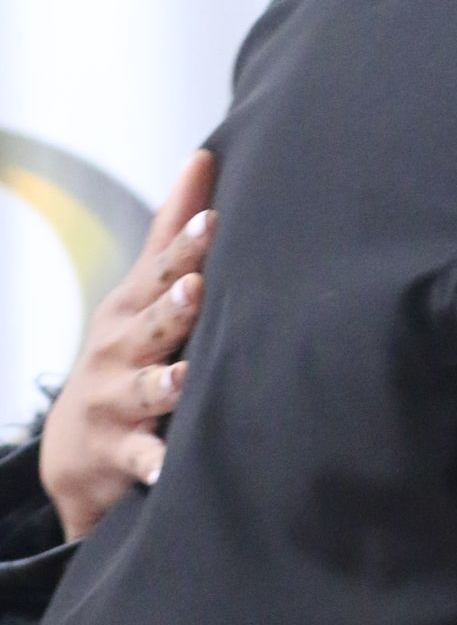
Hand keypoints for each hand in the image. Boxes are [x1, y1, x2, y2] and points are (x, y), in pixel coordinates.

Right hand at [37, 150, 217, 538]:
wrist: (76, 448)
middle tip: (196, 290)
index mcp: (134, 307)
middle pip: (151, 324)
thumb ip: (175, 232)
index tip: (212, 220)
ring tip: (182, 378)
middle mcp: (121, 348)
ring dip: (163, 383)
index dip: (185, 245)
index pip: (161, 269)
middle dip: (172, 307)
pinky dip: (155, 464)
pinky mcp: (120, 451)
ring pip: (144, 390)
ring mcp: (117, 400)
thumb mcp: (142, 293)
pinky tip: (169, 470)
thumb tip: (204, 154)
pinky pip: (140, 459)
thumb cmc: (127, 352)